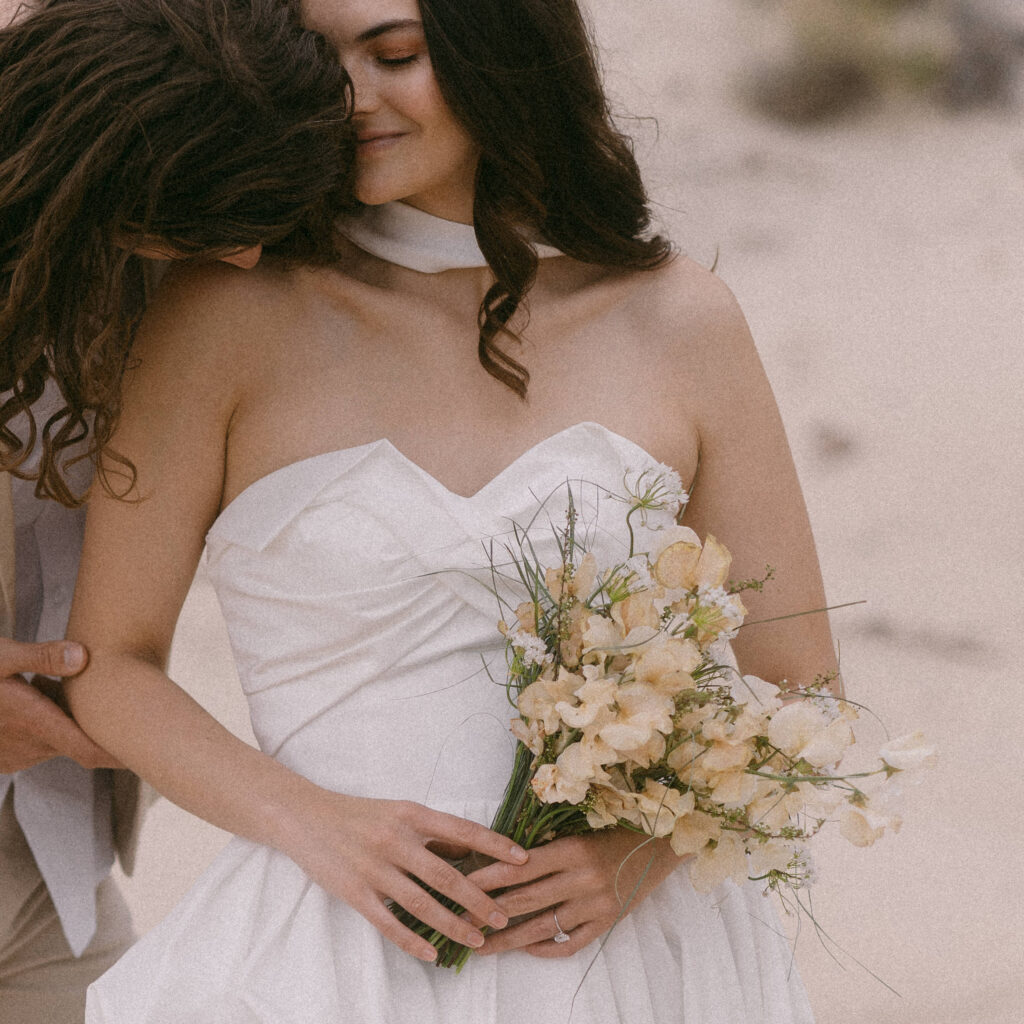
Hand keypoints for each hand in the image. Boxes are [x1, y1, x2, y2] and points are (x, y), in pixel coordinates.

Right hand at [0, 637, 122, 771]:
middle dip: (93, 720)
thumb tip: (82, 657)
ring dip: (66, 719)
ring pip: (59, 740)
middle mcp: (29, 746)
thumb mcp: (2, 657)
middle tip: (105, 692)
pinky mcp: (6, 757)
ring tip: (52, 684)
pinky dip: (47, 725)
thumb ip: (41, 656)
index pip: (88, 751)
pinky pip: (39, 744)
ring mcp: (16, 755)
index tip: (147, 752)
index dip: (119, 754)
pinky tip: (35, 696)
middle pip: (78, 740)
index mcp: (34, 724)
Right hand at [280, 793, 527, 961]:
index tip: (522, 859)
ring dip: (453, 925)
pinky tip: (432, 955)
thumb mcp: (398, 811)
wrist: (304, 817)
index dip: (494, 845)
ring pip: (422, 904)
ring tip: (478, 940)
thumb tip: (471, 850)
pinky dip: (412, 941)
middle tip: (504, 915)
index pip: (462, 829)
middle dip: (478, 898)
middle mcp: (395, 839)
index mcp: (411, 814)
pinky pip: (389, 922)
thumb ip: (431, 831)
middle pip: (446, 874)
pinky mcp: (354, 892)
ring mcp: (374, 868)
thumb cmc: (359, 814)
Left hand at [468, 828, 683, 957]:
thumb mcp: (579, 830)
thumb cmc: (615, 830)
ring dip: (507, 939)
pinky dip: (546, 948)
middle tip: (460, 919)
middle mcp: (582, 878)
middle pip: (525, 900)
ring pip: (541, 927)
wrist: (661, 844)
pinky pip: (570, 944)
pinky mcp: (607, 923)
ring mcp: (595, 905)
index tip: (461, 884)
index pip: (519, 867)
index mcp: (571, 849)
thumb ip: (548, 847)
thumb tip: (503, 860)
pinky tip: (526, 948)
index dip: (487, 877)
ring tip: (482, 946)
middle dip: (488, 911)